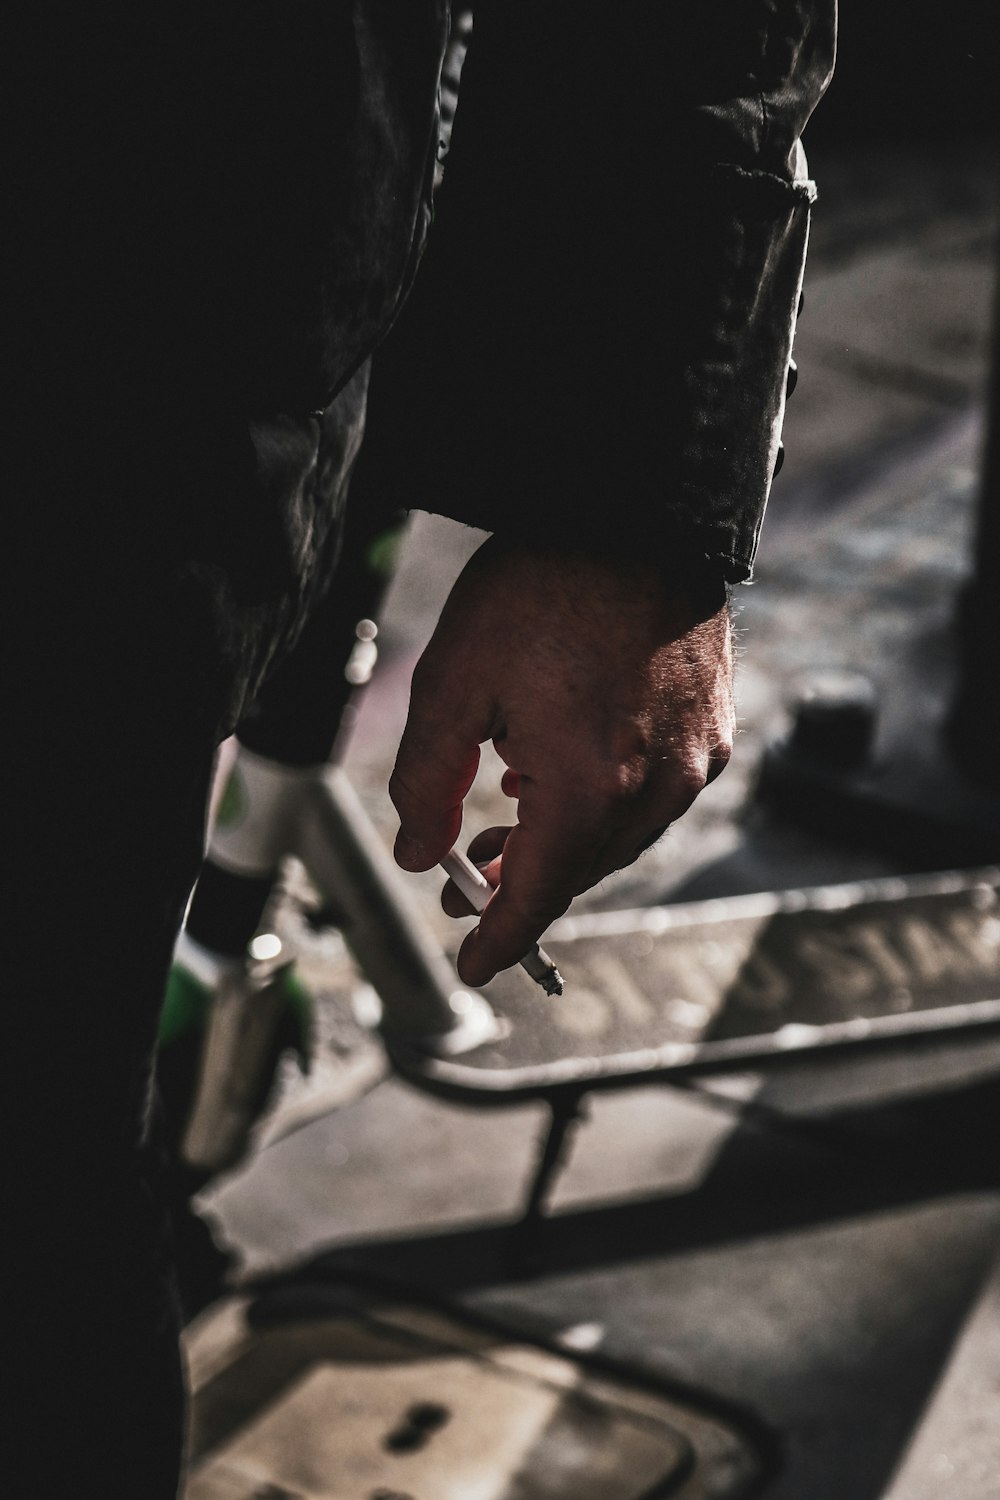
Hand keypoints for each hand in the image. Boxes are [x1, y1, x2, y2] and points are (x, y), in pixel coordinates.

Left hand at [389, 536, 733, 986]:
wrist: (640, 508)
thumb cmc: (543, 586)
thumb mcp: (455, 682)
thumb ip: (428, 782)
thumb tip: (417, 853)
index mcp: (589, 787)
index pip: (537, 897)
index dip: (498, 941)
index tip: (471, 967)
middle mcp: (654, 788)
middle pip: (578, 871)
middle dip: (520, 884)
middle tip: (466, 877)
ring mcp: (692, 761)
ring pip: (617, 838)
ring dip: (560, 841)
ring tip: (506, 817)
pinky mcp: (710, 731)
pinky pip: (651, 796)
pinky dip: (602, 803)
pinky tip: (562, 770)